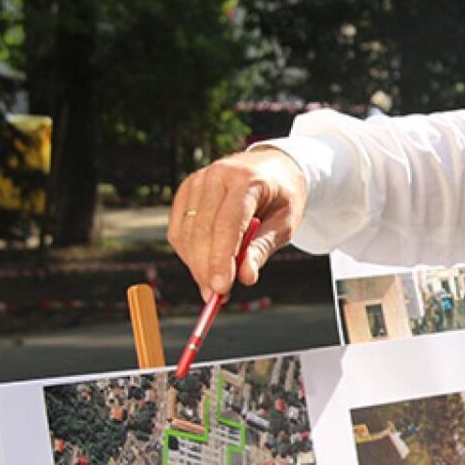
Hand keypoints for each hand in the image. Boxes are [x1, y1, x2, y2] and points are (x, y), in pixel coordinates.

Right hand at [169, 146, 307, 300]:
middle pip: (202, 231)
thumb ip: (263, 248)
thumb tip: (245, 277)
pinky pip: (178, 231)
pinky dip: (188, 254)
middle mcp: (217, 176)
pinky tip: (204, 265)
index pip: (227, 224)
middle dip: (206, 269)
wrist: (271, 167)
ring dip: (196, 266)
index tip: (221, 288)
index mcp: (246, 180)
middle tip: (216, 297)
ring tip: (214, 284)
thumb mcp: (285, 223)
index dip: (220, 259)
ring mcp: (197, 181)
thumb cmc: (282, 196)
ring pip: (186, 234)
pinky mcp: (186, 191)